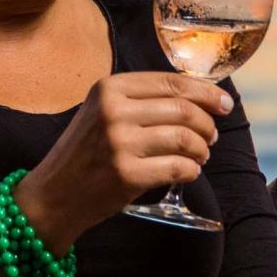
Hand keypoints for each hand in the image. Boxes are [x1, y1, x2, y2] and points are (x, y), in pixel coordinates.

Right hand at [20, 72, 231, 246]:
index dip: (205, 92)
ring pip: (184, 137)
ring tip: (200, 155)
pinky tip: (188, 171)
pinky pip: (178, 167)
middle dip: (207, 123)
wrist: (53, 194)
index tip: (223, 104)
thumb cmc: (84, 153)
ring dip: (201, 148)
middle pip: (182, 109)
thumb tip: (198, 97)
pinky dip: (192, 170)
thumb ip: (140, 100)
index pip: (171, 82)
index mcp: (109, 88)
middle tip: (211, 136)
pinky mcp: (127, 174)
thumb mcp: (101, 112)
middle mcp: (113, 110)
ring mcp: (119, 143)